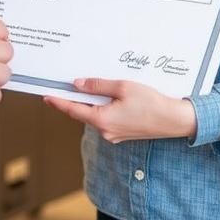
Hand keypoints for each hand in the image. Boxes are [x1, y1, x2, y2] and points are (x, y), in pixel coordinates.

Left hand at [44, 78, 196, 143]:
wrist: (174, 120)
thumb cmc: (151, 103)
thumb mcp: (123, 87)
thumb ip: (98, 86)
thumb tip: (78, 85)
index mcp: (102, 120)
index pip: (73, 110)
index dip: (58, 102)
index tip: (46, 97)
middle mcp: (105, 131)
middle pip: (83, 113)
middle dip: (76, 99)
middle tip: (66, 85)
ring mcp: (113, 135)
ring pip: (95, 116)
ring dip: (91, 103)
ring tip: (90, 87)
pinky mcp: (122, 134)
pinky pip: (106, 119)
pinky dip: (102, 109)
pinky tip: (108, 98)